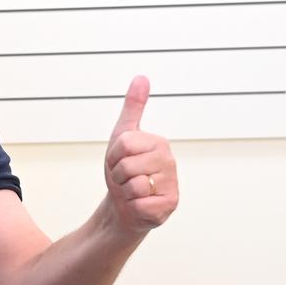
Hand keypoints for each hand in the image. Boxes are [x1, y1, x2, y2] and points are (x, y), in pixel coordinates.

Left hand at [104, 76, 177, 232]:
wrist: (124, 206)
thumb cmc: (124, 172)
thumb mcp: (123, 136)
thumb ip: (133, 107)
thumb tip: (142, 78)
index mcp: (159, 142)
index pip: (123, 144)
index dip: (113, 156)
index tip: (119, 161)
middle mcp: (170, 161)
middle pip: (126, 166)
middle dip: (118, 176)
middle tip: (125, 179)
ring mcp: (172, 184)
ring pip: (133, 186)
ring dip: (125, 192)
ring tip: (132, 191)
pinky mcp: (169, 205)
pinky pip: (140, 204)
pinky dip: (133, 207)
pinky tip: (140, 204)